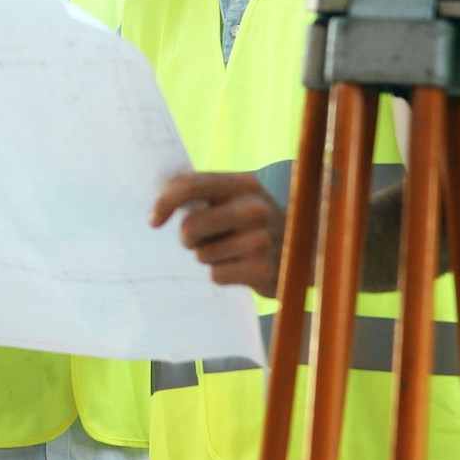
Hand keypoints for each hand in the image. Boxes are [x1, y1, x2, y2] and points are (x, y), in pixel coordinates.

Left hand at [150, 172, 284, 297]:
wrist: (307, 253)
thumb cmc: (256, 224)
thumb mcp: (237, 198)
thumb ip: (202, 190)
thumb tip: (158, 186)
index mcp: (243, 183)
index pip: (190, 185)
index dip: (164, 202)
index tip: (152, 221)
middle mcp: (254, 208)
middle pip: (190, 226)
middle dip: (187, 238)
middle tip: (199, 241)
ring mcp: (261, 239)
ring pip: (202, 254)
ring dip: (209, 257)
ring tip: (232, 253)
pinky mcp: (264, 269)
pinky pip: (217, 275)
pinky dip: (222, 275)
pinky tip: (241, 269)